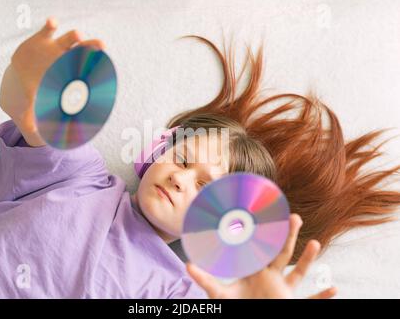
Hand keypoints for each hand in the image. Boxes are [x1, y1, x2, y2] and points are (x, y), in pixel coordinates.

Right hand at [0, 17, 104, 145]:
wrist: (18, 80)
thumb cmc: (35, 99)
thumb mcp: (38, 116)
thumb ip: (46, 130)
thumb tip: (55, 149)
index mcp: (70, 81)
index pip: (84, 78)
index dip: (94, 76)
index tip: (104, 75)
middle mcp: (67, 64)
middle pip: (83, 56)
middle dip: (92, 52)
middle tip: (102, 48)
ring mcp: (55, 51)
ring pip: (69, 42)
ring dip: (75, 38)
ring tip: (79, 36)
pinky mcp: (40, 41)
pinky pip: (47, 31)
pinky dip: (51, 26)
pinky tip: (53, 23)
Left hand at [186, 214, 336, 298]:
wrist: (248, 316)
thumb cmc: (235, 305)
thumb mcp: (218, 294)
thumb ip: (205, 280)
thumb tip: (187, 265)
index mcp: (254, 270)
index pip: (261, 247)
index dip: (265, 232)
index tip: (268, 214)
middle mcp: (270, 276)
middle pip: (281, 252)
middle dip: (288, 236)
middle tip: (294, 216)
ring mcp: (282, 290)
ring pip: (297, 272)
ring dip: (307, 259)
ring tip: (316, 243)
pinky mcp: (290, 304)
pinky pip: (309, 301)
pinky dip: (321, 297)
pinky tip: (334, 288)